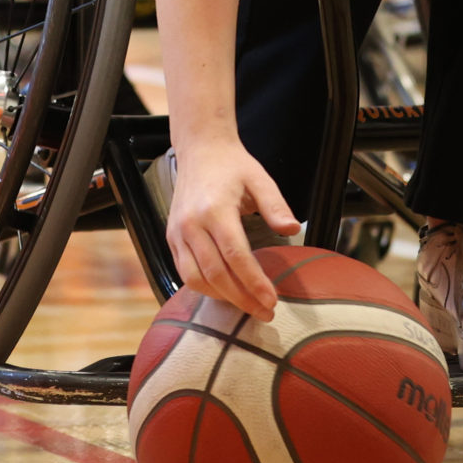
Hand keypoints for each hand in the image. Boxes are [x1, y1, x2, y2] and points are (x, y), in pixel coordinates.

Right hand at [163, 140, 298, 322]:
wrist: (200, 150)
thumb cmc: (233, 165)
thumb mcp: (260, 179)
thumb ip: (276, 205)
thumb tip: (292, 229)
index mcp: (215, 210)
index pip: (235, 256)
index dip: (254, 282)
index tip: (272, 299)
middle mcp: (191, 224)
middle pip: (216, 273)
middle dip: (241, 298)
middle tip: (265, 312)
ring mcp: (177, 232)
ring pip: (195, 278)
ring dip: (222, 297)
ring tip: (247, 305)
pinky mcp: (171, 237)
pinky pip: (184, 272)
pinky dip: (204, 287)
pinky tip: (225, 292)